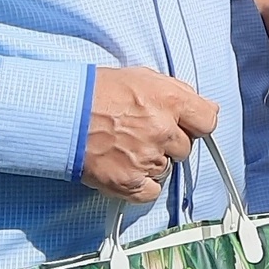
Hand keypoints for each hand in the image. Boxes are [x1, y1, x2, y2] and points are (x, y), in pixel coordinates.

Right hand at [81, 66, 218, 200]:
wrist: (60, 113)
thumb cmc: (96, 91)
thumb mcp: (141, 77)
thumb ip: (177, 92)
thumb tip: (206, 108)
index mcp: (169, 100)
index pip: (208, 120)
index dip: (197, 124)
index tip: (187, 126)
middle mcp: (163, 130)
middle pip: (185, 148)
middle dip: (169, 143)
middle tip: (142, 134)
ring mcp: (147, 158)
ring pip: (166, 169)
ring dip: (152, 162)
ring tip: (125, 147)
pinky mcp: (129, 182)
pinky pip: (152, 191)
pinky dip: (141, 184)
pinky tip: (125, 167)